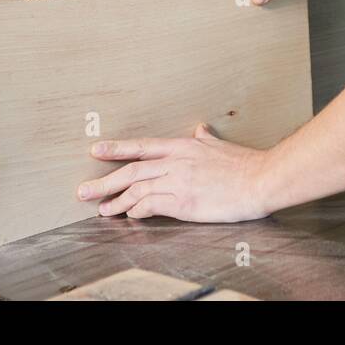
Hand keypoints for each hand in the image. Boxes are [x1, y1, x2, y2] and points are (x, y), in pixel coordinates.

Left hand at [79, 124, 271, 222]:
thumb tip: (200, 128)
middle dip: (104, 181)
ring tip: (103, 210)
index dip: (117, 149)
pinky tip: (130, 216)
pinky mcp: (184, 202)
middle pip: (131, 170)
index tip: (96, 150)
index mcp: (183, 147)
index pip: (142, 146)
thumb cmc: (245, 164)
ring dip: (117, 202)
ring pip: (137, 190)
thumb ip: (206, 138)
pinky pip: (151, 206)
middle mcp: (176, 162)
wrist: (261, 178)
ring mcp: (178, 182)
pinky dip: (136, 211)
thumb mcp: (221, 145)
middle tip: (84, 191)